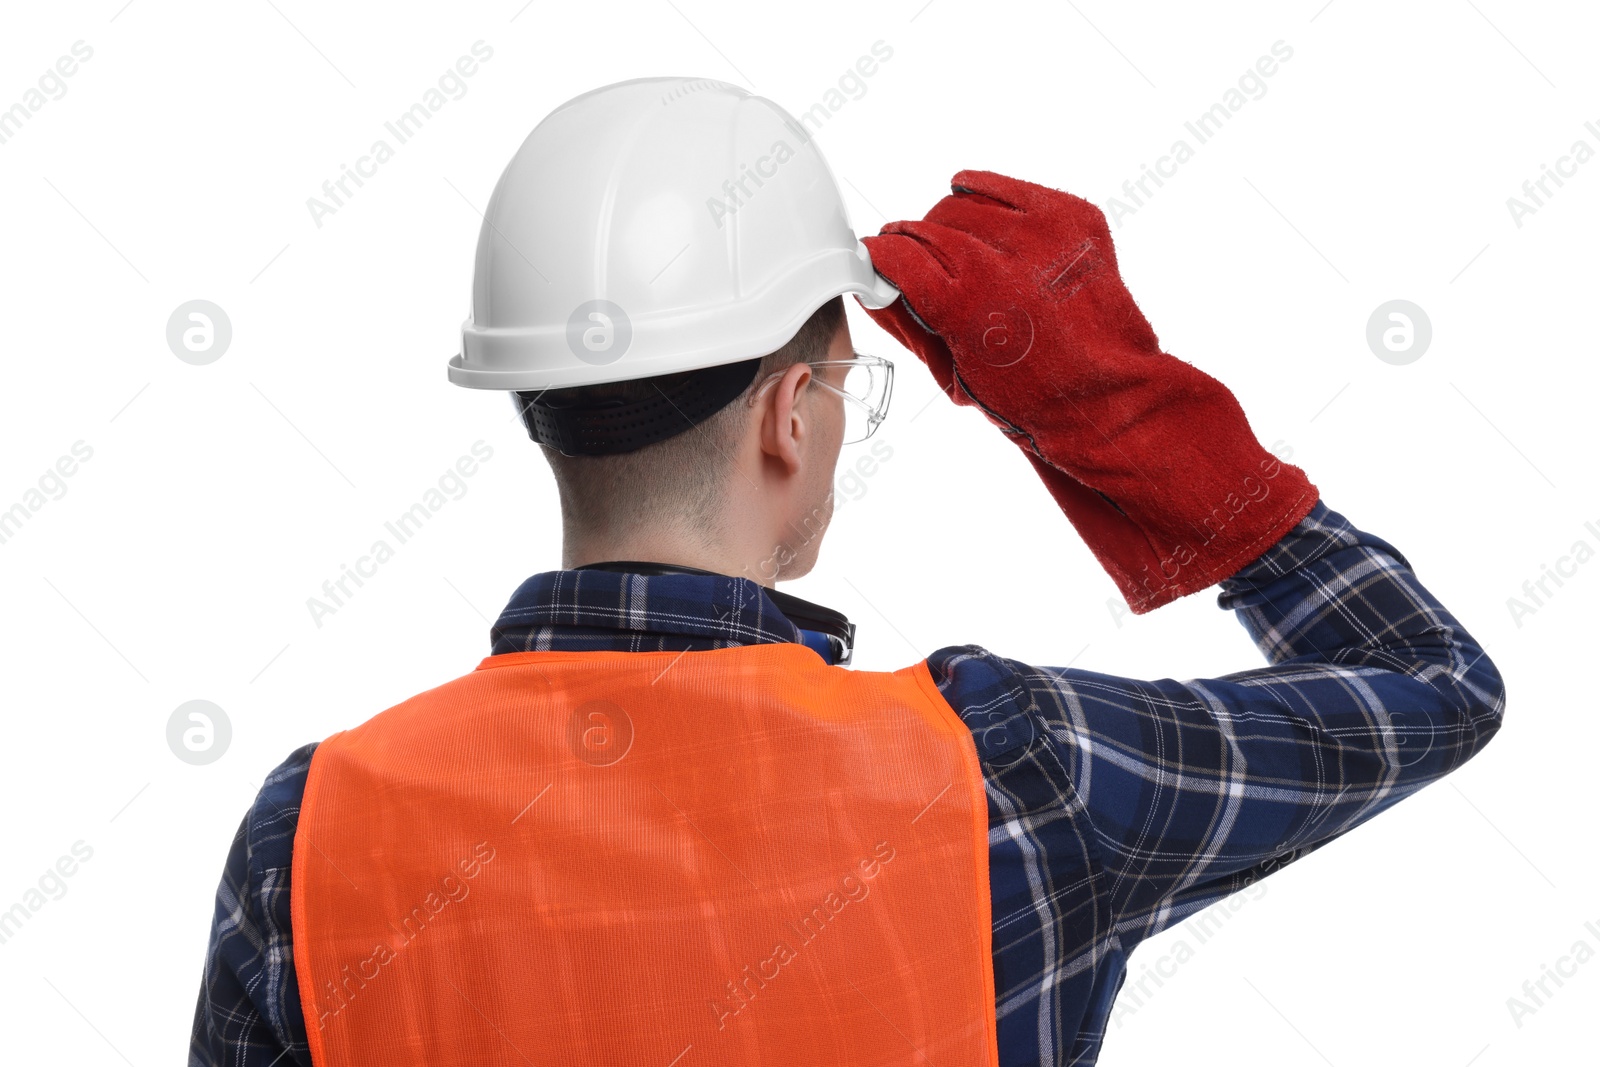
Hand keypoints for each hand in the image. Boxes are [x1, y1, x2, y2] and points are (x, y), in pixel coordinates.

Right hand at [861, 170, 1317, 611]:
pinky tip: (976, 208)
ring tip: (955, 250)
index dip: (879, 257)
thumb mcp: (954, 372)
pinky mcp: (1070, 216)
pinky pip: (1006, 187)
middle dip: (911, 243)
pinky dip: (984, 195)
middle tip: (911, 259)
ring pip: (962, 203)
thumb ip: (909, 322)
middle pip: (926, 226)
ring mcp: (1041, 234)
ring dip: (948, 223)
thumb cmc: (1032, 397)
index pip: (896, 254)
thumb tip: (877, 286)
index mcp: (964, 303)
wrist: (1108, 397)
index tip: (876, 259)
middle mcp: (1001, 261)